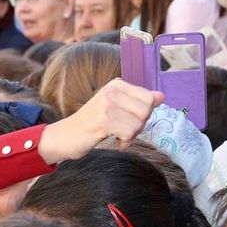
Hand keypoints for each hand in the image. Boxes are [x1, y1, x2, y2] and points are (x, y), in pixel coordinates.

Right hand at [38, 78, 162, 163]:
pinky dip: (125, 142)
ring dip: (131, 135)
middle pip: (146, 110)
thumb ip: (138, 101)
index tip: (129, 120)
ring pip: (138, 123)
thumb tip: (161, 95)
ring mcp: (107, 105)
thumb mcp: (116, 107)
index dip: (144, 114)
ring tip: (117, 135)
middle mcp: (112, 91)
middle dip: (139, 125)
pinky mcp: (103, 121)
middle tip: (124, 130)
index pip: (149, 98)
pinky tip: (115, 141)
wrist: (65, 136)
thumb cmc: (92, 123)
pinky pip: (129, 133)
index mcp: (116, 84)